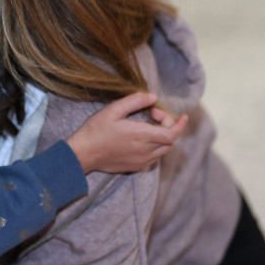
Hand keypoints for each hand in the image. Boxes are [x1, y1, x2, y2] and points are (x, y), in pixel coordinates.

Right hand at [66, 92, 187, 173]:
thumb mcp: (112, 110)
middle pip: (170, 142)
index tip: (182, 115)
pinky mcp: (134, 167)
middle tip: (152, 115)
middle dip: (168, 127)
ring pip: (163, 151)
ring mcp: (140, 161)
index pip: (172, 133)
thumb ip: (134, 101)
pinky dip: (154, 147)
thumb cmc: (95, 130)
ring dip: (162, 138)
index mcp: (140, 135)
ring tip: (147, 126)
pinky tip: (140, 139)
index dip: (179, 124)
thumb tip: (153, 97)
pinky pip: (153, 157)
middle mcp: (144, 151)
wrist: (82, 153)